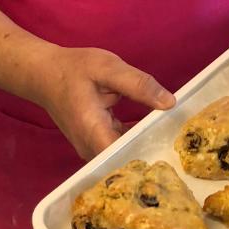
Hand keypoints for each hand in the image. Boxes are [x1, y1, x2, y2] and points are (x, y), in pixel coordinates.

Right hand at [32, 45, 175, 160]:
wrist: (44, 74)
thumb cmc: (74, 69)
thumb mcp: (108, 68)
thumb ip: (138, 85)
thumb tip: (169, 103)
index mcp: (93, 132)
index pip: (125, 159)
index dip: (150, 156)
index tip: (174, 148)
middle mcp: (91, 147)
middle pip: (126, 161)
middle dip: (153, 152)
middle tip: (184, 143)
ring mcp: (92, 148)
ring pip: (123, 155)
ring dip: (145, 146)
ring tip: (173, 136)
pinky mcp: (95, 142)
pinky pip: (119, 147)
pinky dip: (135, 138)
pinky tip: (154, 128)